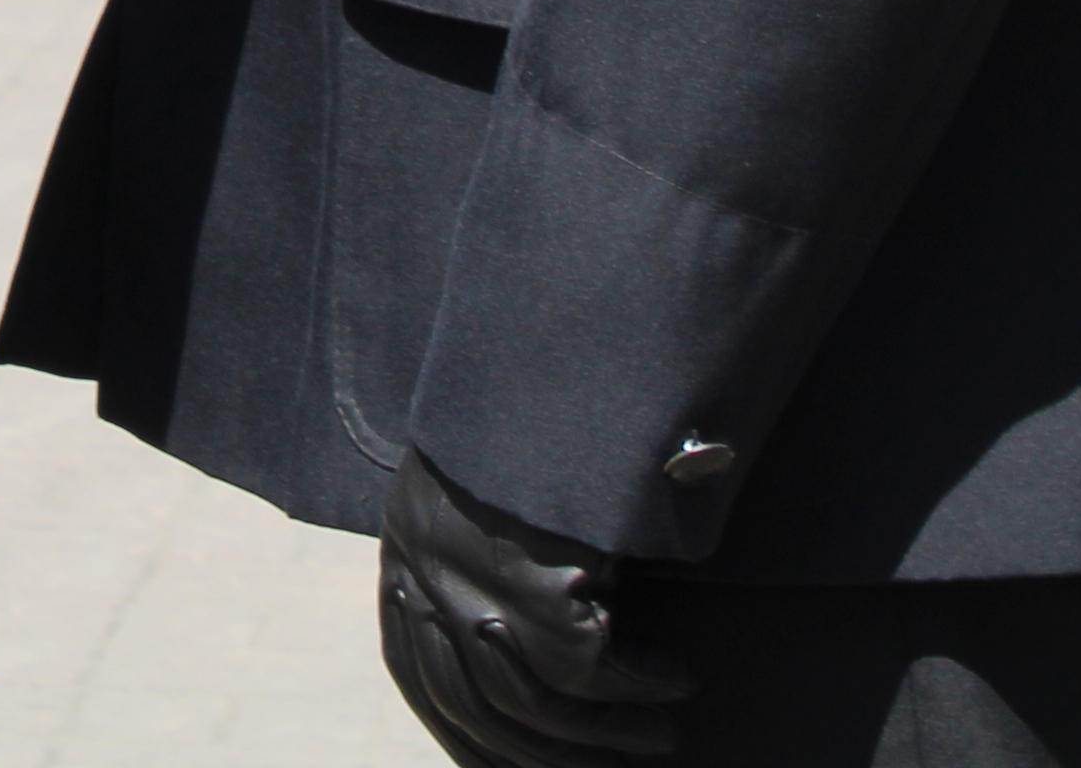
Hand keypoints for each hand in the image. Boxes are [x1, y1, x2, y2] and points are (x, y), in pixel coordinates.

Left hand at [379, 448, 688, 767]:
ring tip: (660, 737)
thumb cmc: (522, 425)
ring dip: (608, 734)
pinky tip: (675, 681)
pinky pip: (592, 669)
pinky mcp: (537, 581)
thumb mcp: (469, 502)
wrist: (544, 354)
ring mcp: (480, 589)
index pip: (430, 693)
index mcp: (405, 573)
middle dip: (551, 758)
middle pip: (485, 715)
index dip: (479, 745)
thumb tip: (504, 652)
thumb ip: (472, 571)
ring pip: (540, 706)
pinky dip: (641, 684)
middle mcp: (428, 589)